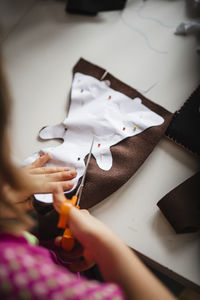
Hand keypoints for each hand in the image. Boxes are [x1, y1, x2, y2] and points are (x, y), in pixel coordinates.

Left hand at [4, 153, 75, 211]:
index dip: (62, 186)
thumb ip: (29, 205)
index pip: (49, 187)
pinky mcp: (21, 171)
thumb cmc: (1, 202)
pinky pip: (33, 164)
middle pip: (49, 176)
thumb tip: (39, 202)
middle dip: (63, 175)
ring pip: (44, 169)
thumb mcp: (14, 209)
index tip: (72, 184)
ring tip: (67, 168)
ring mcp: (24, 173)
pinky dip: (41, 160)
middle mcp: (27, 178)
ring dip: (57, 169)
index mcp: (26, 188)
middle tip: (74, 173)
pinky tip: (47, 156)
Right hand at [53, 189, 175, 299]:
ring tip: (67, 255)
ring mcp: (89, 243)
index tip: (59, 230)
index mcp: (83, 219)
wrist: (101, 245)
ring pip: (75, 250)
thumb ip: (61, 203)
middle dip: (64, 243)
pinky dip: (77, 264)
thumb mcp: (71, 213)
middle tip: (61, 244)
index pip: (71, 221)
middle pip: (71, 238)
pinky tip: (72, 265)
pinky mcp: (92, 255)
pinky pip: (82, 262)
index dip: (63, 227)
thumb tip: (56, 188)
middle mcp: (87, 231)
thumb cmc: (87, 229)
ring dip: (69, 254)